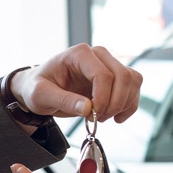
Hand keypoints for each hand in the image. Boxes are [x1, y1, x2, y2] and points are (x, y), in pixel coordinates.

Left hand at [12, 45, 141, 122]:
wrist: (41, 89)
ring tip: (104, 118)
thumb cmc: (37, 88)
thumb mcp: (41, 96)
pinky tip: (116, 117)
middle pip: (123, 76)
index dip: (103, 98)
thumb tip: (88, 108)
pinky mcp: (115, 76)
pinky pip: (134, 87)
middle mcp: (97, 54)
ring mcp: (108, 63)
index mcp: (78, 54)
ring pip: (133, 80)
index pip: (103, 74)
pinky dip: (129, 105)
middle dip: (115, 103)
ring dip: (124, 104)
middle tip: (99, 119)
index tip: (93, 115)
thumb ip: (63, 101)